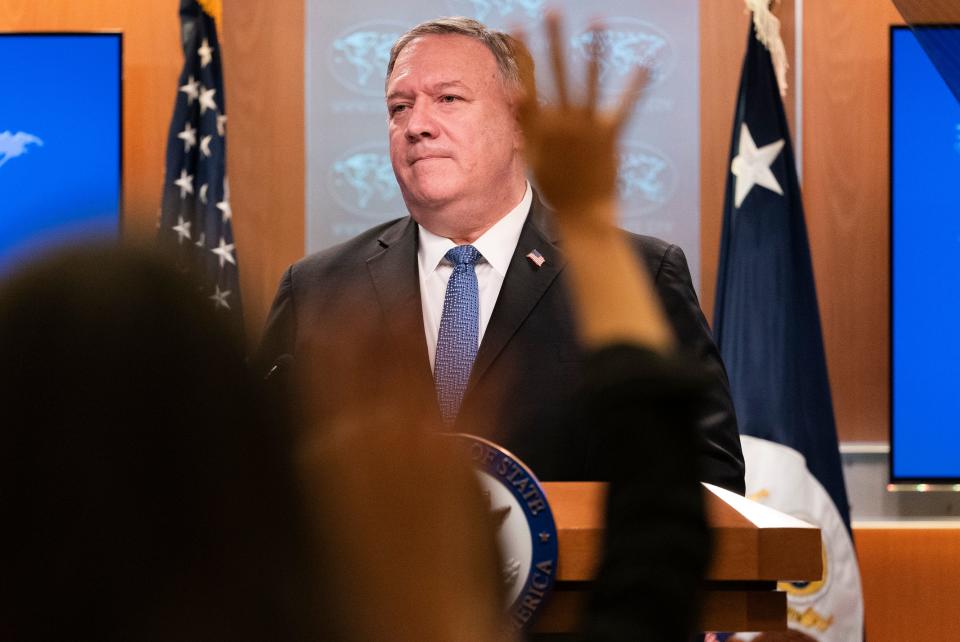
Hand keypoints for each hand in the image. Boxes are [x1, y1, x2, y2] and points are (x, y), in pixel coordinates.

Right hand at [514, 13, 649, 220]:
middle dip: (553, 40)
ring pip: (588, 80)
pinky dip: (635, 85)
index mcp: (540, 125)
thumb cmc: (556, 186)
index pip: (528, 80)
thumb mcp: (532, 154)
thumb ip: (526, 121)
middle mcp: (562, 121)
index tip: (518, 27)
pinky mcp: (610, 134)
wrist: (581, 213)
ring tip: (597, 22)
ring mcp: (586, 126)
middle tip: (552, 12)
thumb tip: (514, 91)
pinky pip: (623, 104)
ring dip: (593, 49)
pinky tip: (645, 64)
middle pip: (556, 72)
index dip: (523, 53)